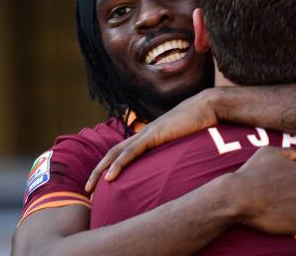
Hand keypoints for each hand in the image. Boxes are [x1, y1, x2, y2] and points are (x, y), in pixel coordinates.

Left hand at [85, 90, 216, 191]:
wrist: (207, 107)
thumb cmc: (201, 123)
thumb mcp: (185, 140)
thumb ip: (177, 149)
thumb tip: (179, 164)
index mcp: (149, 135)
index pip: (123, 151)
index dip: (111, 165)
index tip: (103, 182)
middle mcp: (143, 133)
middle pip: (112, 152)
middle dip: (97, 171)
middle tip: (87, 189)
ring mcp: (146, 133)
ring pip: (116, 153)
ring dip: (100, 171)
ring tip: (91, 188)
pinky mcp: (152, 135)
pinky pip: (131, 152)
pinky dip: (118, 165)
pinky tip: (109, 178)